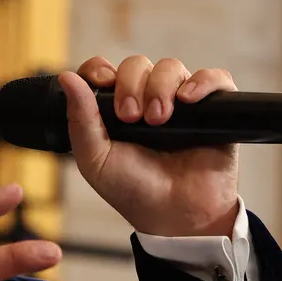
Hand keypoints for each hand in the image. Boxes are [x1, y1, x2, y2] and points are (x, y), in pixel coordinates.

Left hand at [61, 54, 238, 237]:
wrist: (174, 216)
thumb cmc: (133, 191)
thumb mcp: (95, 160)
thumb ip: (80, 120)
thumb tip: (66, 77)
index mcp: (115, 110)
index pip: (104, 70)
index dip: (101, 70)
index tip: (103, 84)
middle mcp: (147, 100)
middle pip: (137, 64)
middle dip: (131, 85)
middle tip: (132, 118)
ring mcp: (181, 104)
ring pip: (171, 67)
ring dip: (161, 87)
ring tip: (159, 120)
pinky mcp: (214, 110)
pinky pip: (215, 78)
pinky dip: (203, 82)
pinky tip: (188, 100)